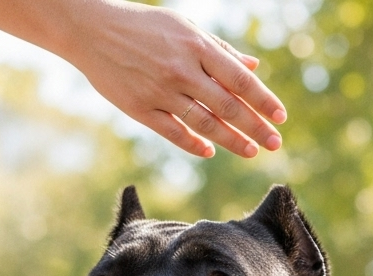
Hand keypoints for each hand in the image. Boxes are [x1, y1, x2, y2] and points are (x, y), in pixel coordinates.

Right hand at [58, 2, 285, 158]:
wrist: (92, 30)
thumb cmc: (145, 27)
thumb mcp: (185, 28)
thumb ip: (219, 50)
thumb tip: (252, 67)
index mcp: (196, 46)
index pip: (239, 78)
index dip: (262, 99)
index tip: (280, 117)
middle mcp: (182, 70)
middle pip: (227, 105)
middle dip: (255, 126)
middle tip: (274, 143)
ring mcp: (161, 91)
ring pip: (205, 123)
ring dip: (231, 140)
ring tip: (251, 151)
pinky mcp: (141, 109)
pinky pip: (174, 133)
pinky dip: (194, 144)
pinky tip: (210, 152)